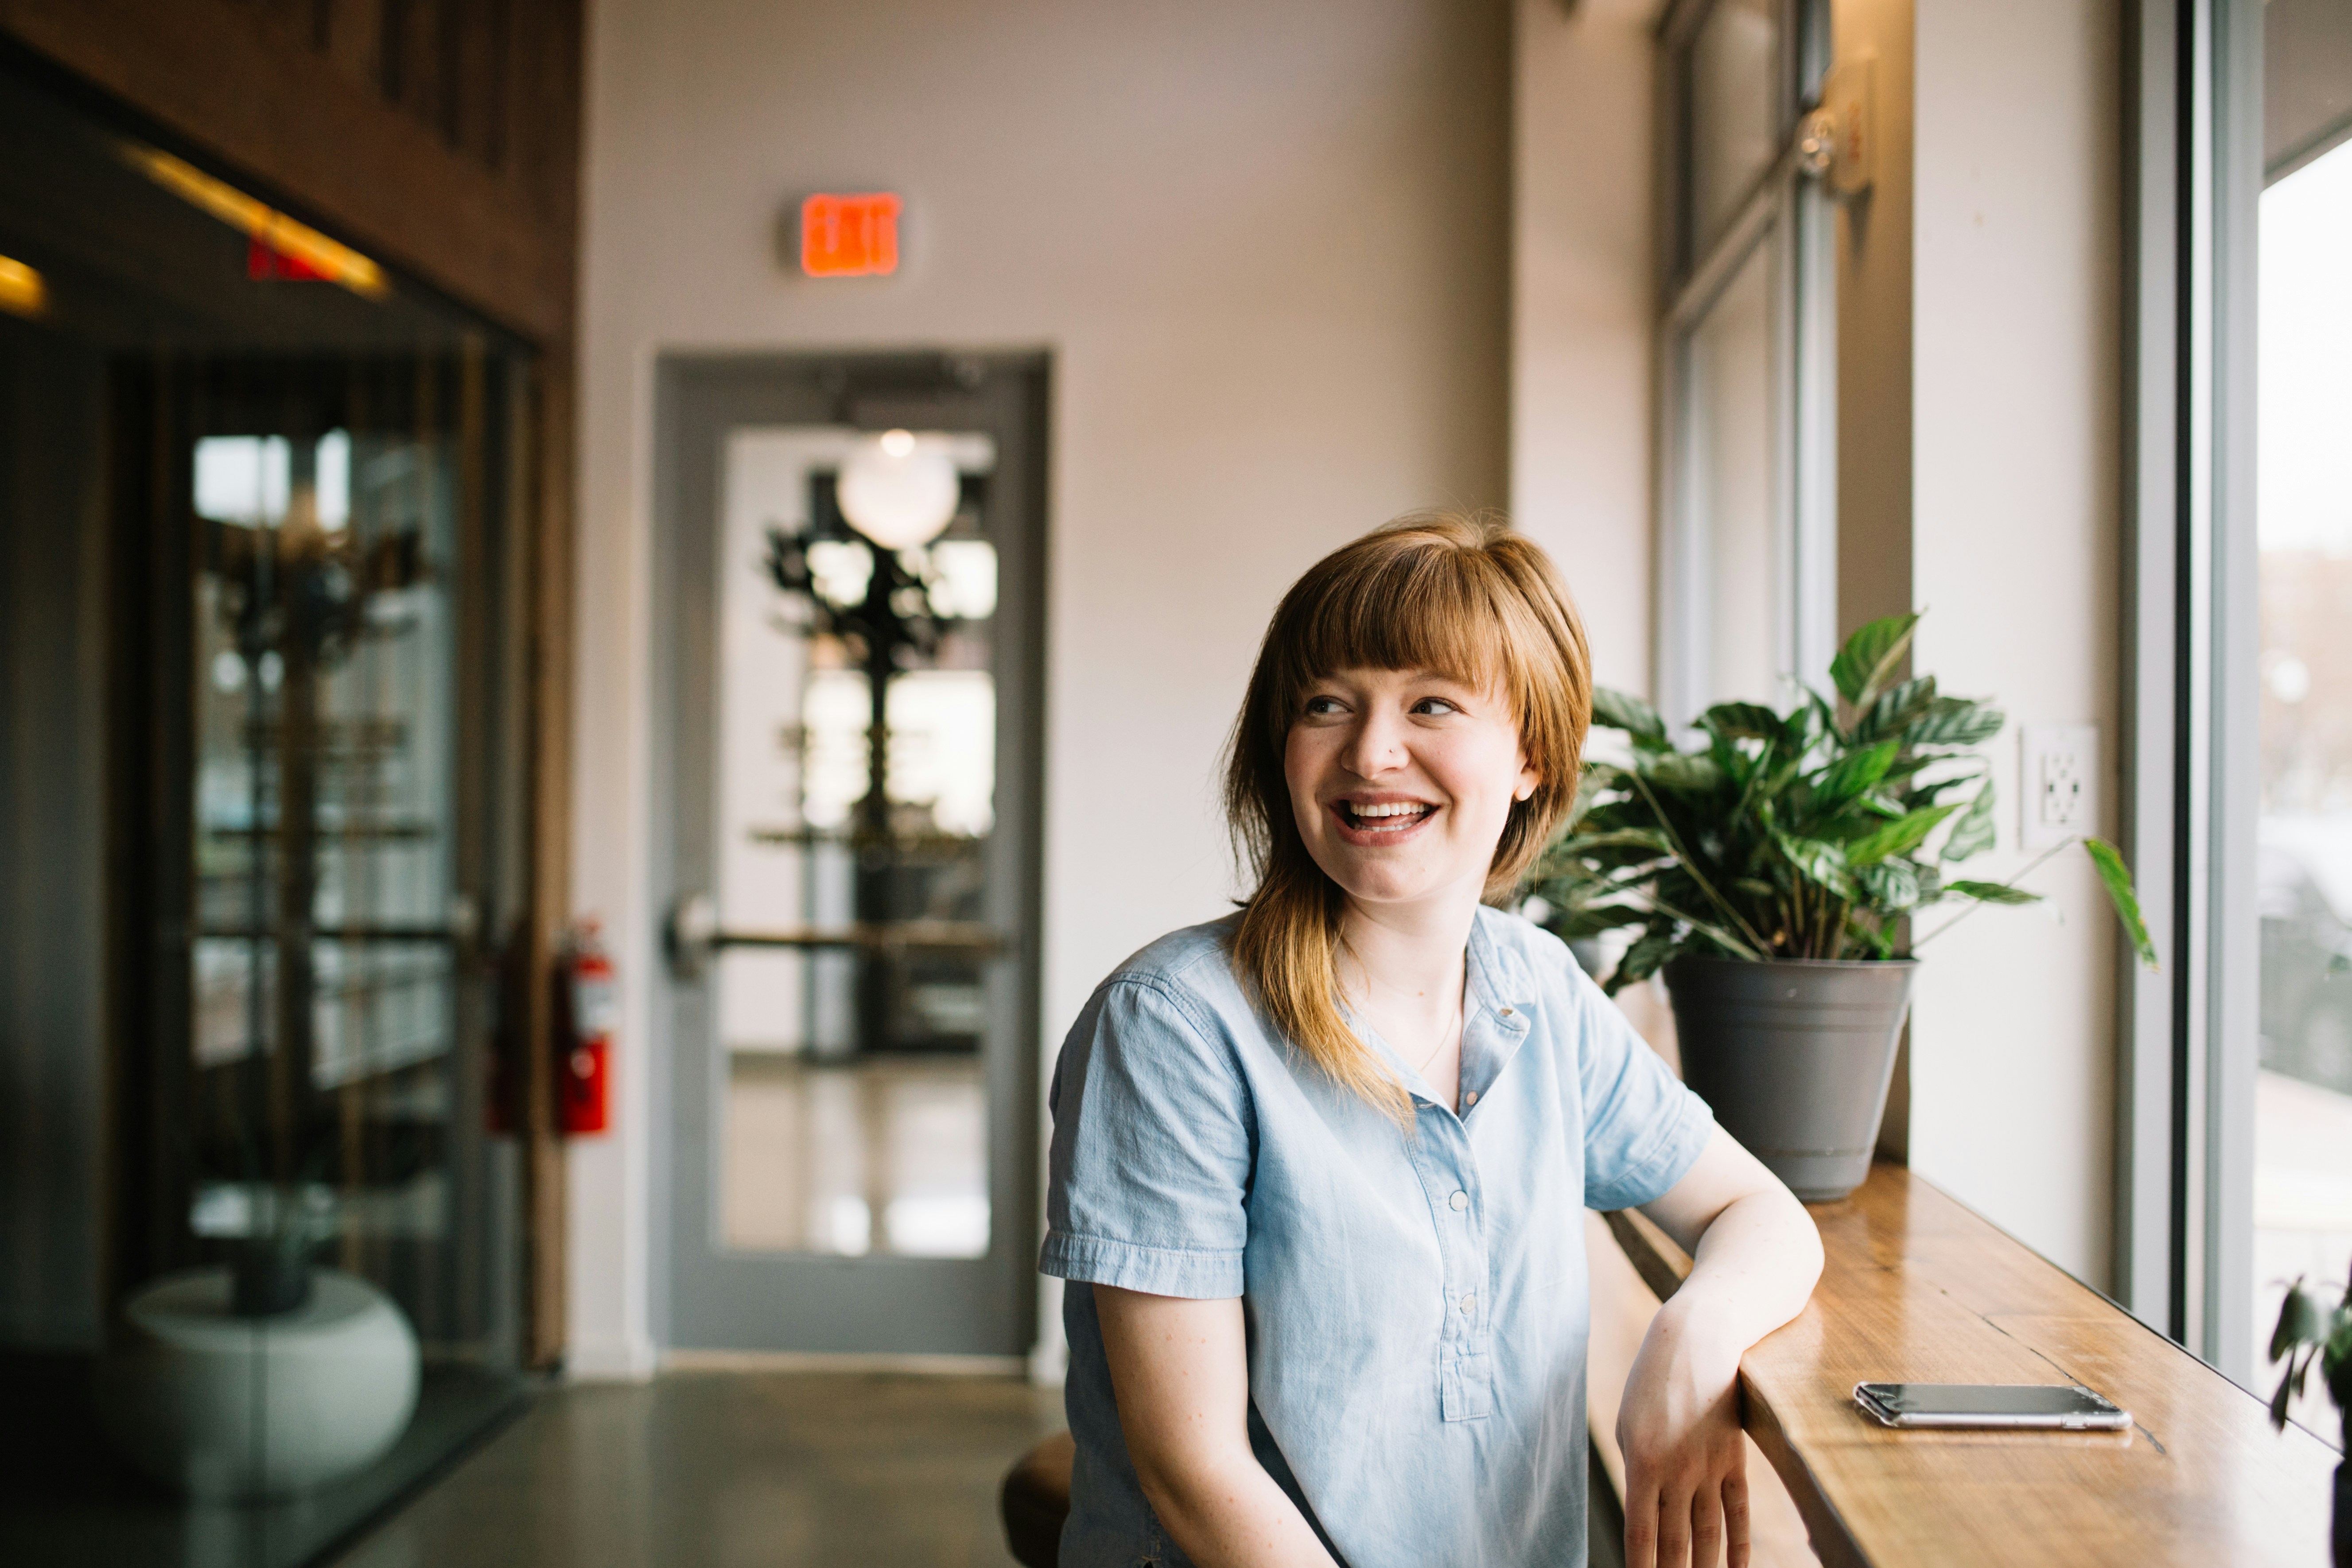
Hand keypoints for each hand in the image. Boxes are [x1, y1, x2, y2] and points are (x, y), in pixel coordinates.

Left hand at [1615, 1297, 1750, 1567]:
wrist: (1697, 1341)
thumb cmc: (1651, 1382)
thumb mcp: (1628, 1424)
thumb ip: (1636, 1471)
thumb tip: (1643, 1513)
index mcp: (1641, 1463)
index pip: (1641, 1534)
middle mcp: (1677, 1472)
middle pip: (1675, 1543)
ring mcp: (1709, 1468)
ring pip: (1708, 1536)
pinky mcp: (1734, 1460)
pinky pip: (1737, 1512)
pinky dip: (1739, 1547)